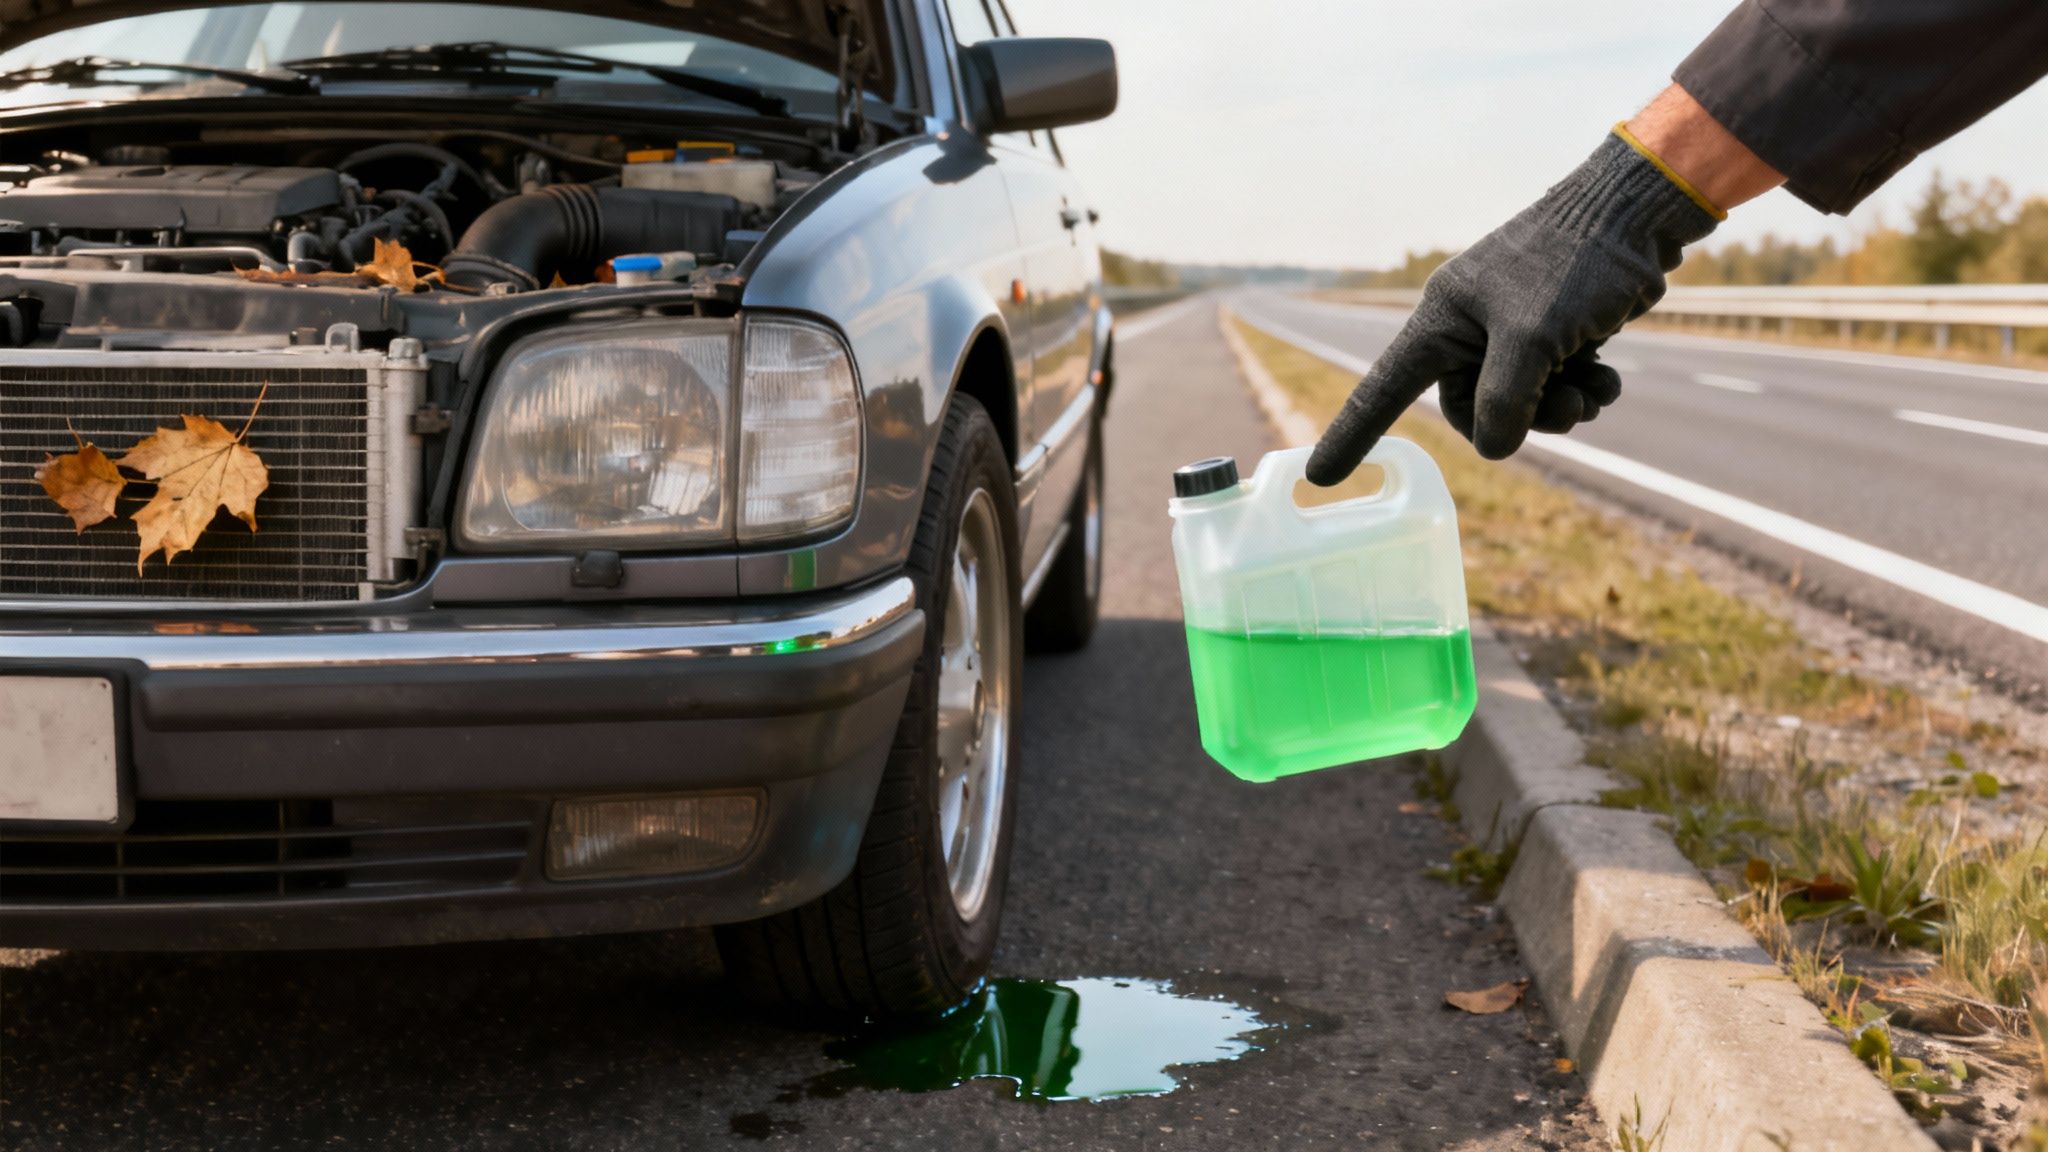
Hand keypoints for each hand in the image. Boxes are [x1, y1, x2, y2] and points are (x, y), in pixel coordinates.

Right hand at [1307, 131, 1721, 483]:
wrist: (1637, 212)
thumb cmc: (1574, 263)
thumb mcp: (1532, 339)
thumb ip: (1503, 401)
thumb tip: (1494, 447)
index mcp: (1442, 317)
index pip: (1385, 387)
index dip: (1353, 433)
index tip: (1319, 477)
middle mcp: (1469, 325)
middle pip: (1472, 408)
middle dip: (1521, 419)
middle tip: (1567, 409)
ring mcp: (1513, 328)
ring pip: (1520, 402)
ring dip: (1560, 408)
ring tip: (1593, 390)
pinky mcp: (1555, 331)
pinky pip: (1553, 383)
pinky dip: (1582, 388)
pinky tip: (1607, 377)